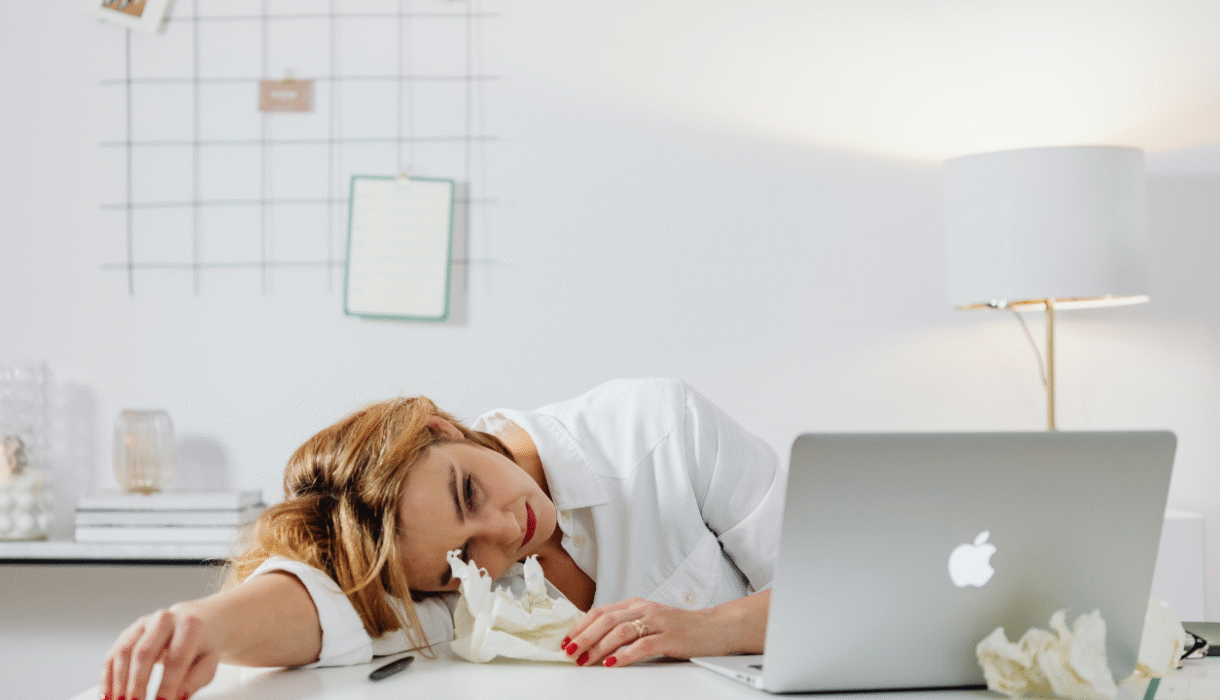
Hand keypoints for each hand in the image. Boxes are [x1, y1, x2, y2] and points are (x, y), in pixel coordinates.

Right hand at [101, 602, 220, 699]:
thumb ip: (193, 681)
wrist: (197, 621)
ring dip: (118, 683)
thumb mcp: (208, 663)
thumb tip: (176, 698)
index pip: (176, 659)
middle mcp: (164, 620)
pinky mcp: (129, 632)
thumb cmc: (202, 646)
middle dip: (137, 684)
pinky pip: (113, 654)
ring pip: (124, 652)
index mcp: (189, 626)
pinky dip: (107, 678)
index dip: (167, 684)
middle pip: (144, 653)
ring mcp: (144, 624)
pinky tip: (107, 695)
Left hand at [560, 597, 738, 667]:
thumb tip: (595, 640)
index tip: (566, 640)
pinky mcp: (670, 637)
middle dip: (583, 636)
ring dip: (598, 646)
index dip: (580, 625)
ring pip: (620, 631)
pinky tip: (612, 663)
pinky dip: (624, 655)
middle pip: (606, 620)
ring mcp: (658, 622)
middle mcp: (645, 609)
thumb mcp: (650, 621)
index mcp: (637, 604)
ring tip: (585, 660)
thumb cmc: (682, 627)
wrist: (716, 627)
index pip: (600, 611)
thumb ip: (627, 626)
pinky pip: (642, 646)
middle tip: (569, 651)